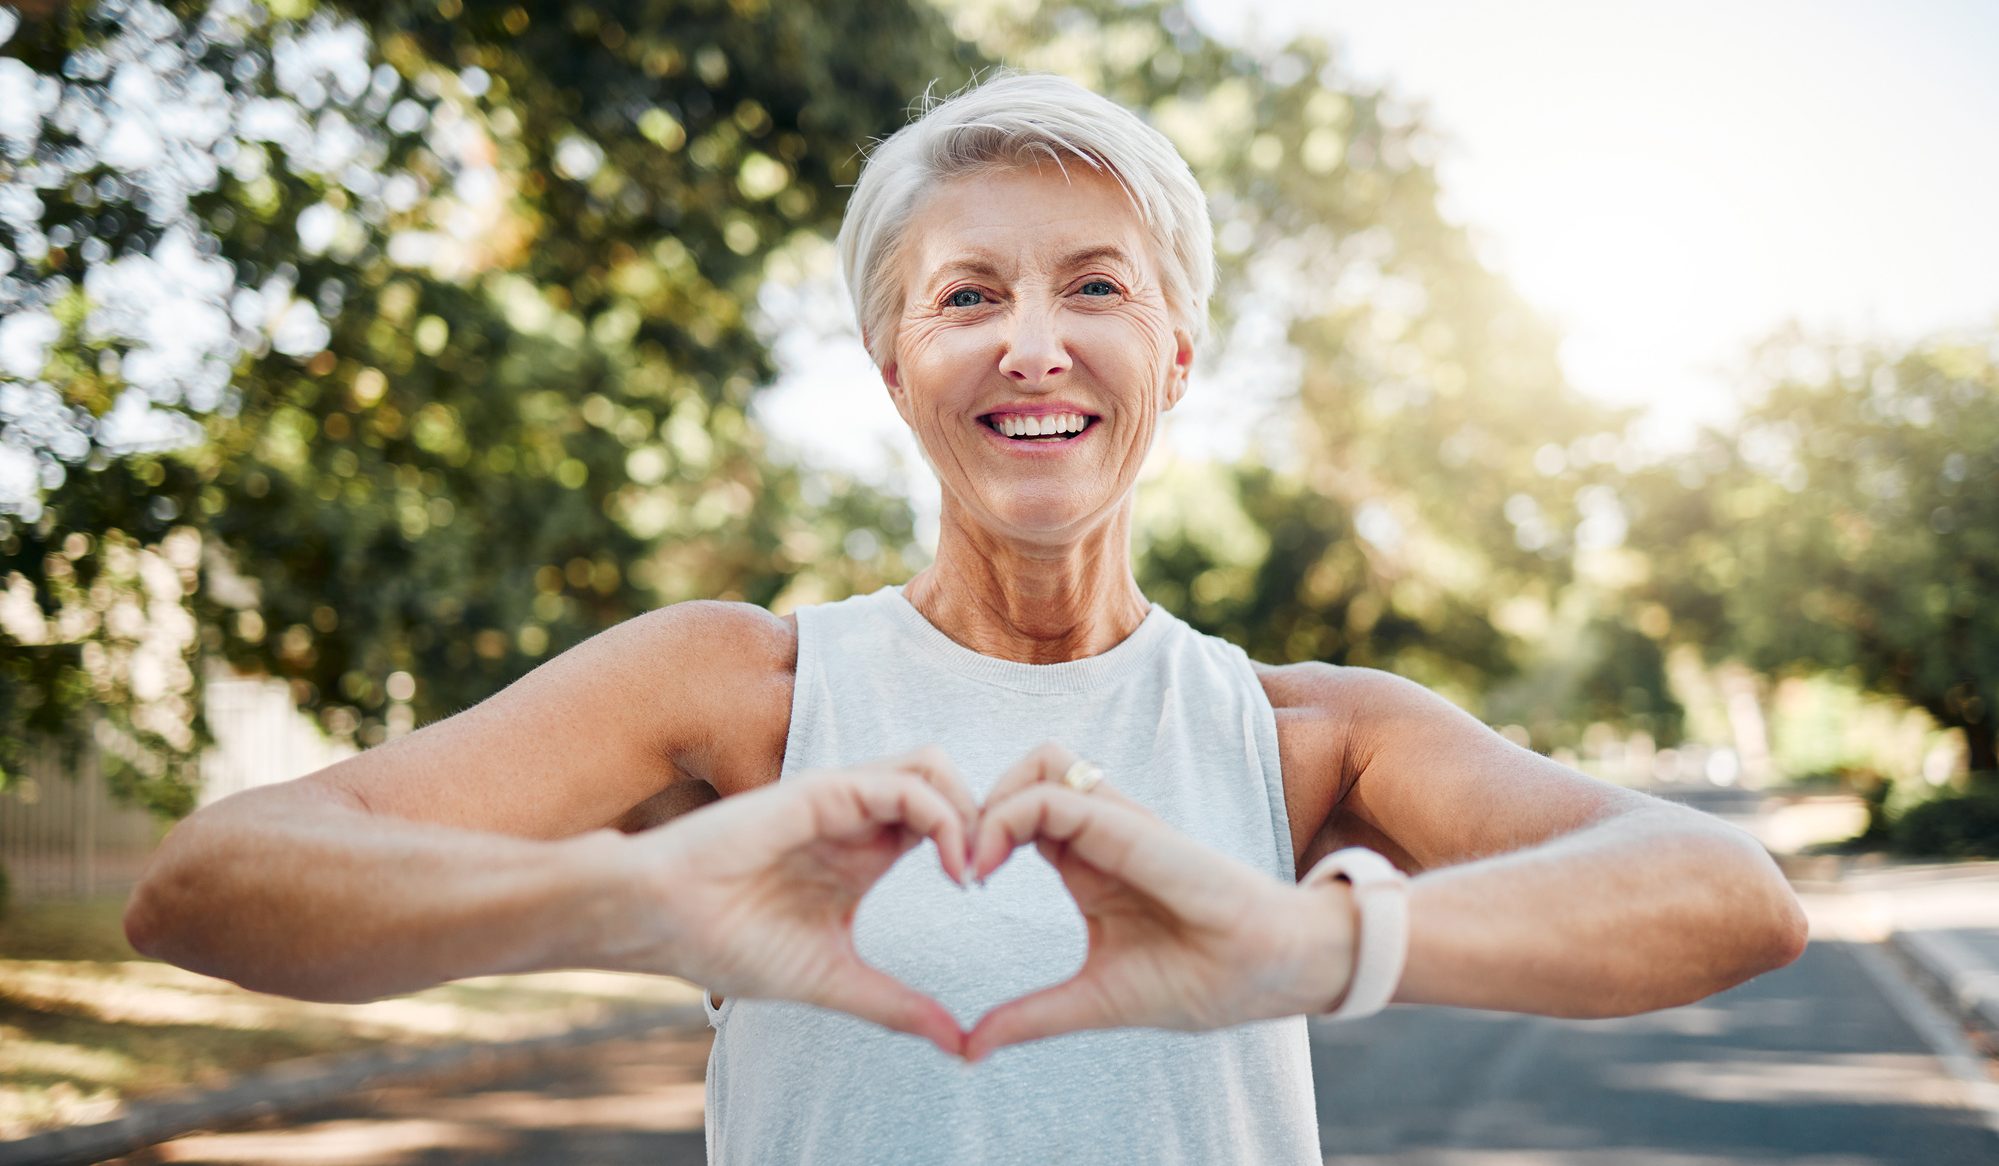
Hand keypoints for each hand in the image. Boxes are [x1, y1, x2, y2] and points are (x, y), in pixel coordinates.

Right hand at [614, 747, 977, 1056]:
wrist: (662, 922)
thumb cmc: (730, 944)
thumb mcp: (835, 980)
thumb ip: (898, 1004)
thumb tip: (959, 1044)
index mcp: (865, 853)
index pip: (943, 822)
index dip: (979, 846)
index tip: (986, 896)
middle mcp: (859, 818)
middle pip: (949, 784)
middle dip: (987, 819)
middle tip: (990, 874)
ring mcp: (842, 800)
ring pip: (932, 767)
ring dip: (969, 810)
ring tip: (971, 869)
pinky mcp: (824, 791)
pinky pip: (903, 784)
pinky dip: (941, 816)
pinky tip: (950, 865)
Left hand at [963, 743, 1357, 1061]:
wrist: (1272, 973)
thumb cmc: (1199, 980)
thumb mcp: (1093, 1000)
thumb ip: (1032, 1016)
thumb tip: (968, 1048)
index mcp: (1087, 864)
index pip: (1019, 814)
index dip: (978, 835)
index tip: (960, 884)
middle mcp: (1099, 833)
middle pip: (1023, 774)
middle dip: (976, 805)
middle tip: (957, 865)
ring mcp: (1117, 823)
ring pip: (1039, 762)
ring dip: (993, 799)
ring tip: (973, 860)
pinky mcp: (1130, 827)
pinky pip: (1057, 794)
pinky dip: (1010, 815)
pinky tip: (990, 864)